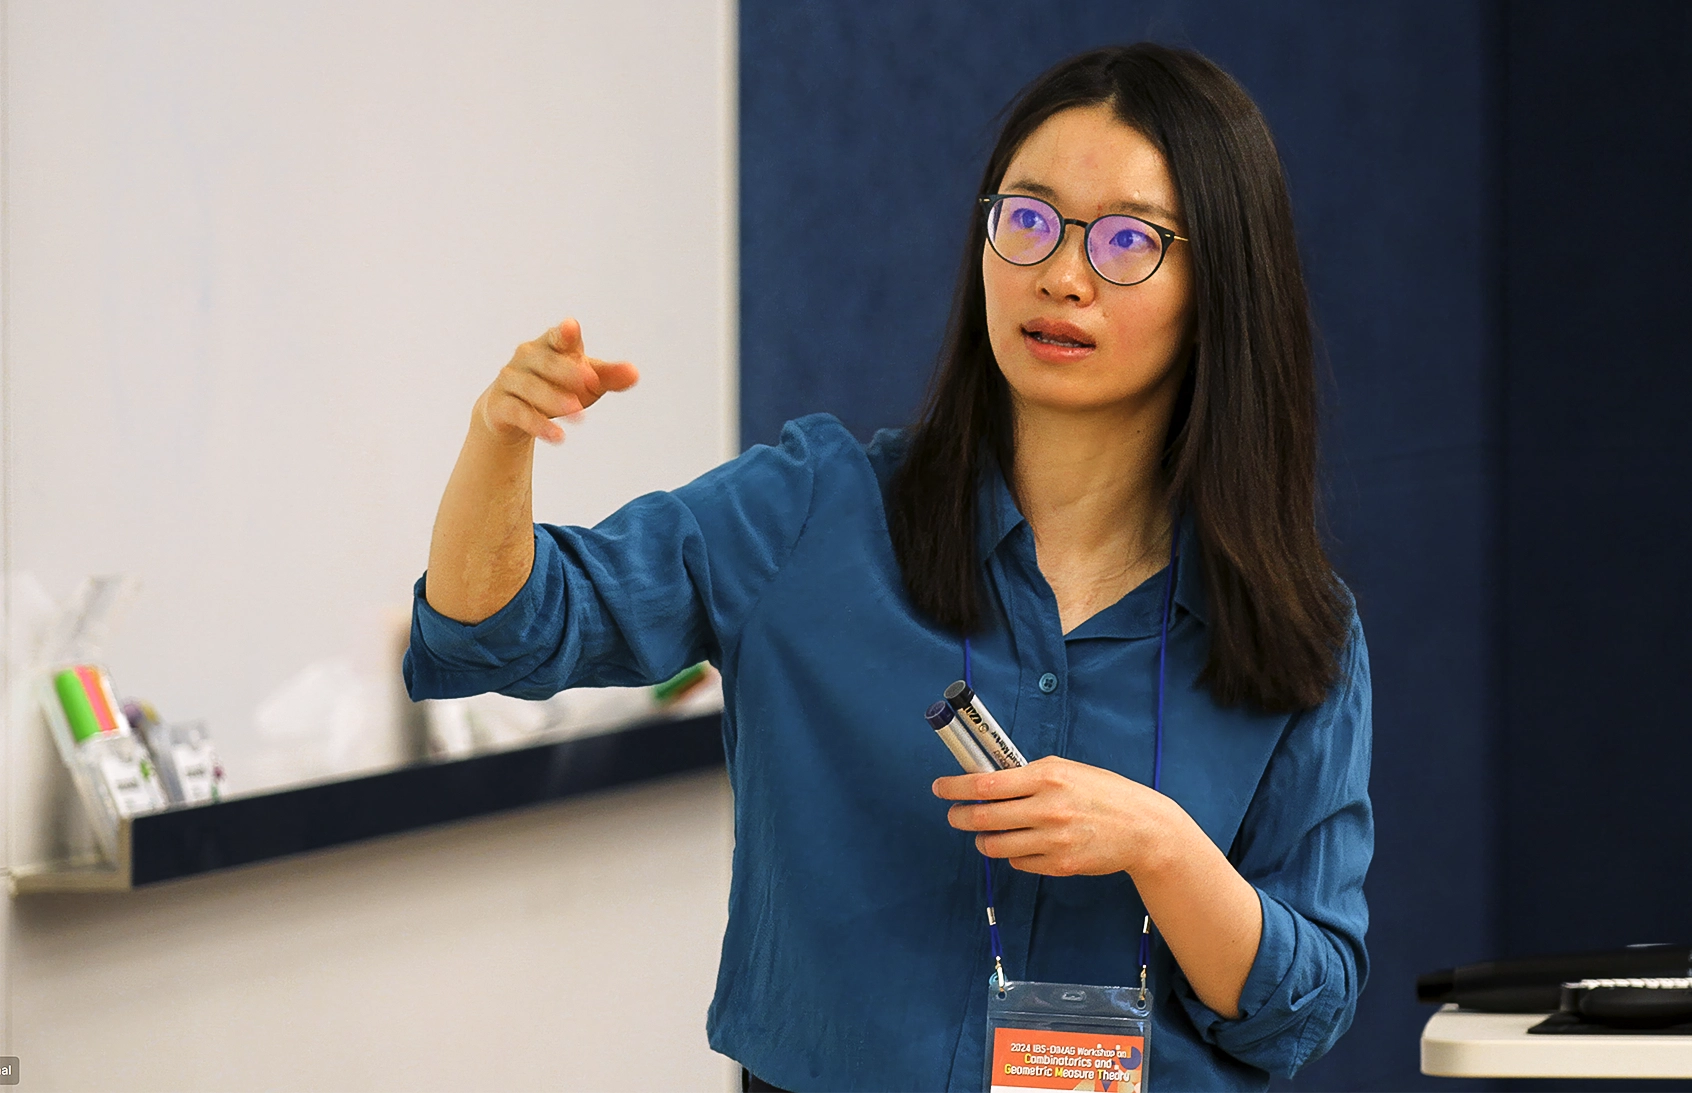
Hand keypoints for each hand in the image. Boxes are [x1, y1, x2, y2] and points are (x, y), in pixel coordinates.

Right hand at [474, 318, 639, 445]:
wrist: (509, 413)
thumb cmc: (556, 386)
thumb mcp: (586, 382)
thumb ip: (609, 376)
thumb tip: (635, 374)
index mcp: (549, 346)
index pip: (556, 336)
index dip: (564, 334)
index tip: (570, 329)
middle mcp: (526, 358)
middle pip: (546, 362)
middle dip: (567, 372)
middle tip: (592, 382)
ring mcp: (510, 380)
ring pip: (531, 388)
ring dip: (555, 399)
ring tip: (580, 415)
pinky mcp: (499, 405)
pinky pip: (519, 413)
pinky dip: (539, 425)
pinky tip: (559, 437)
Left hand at [933, 756, 1179, 876]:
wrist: (1142, 828)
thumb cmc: (1102, 792)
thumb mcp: (1066, 769)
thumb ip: (1028, 774)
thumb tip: (987, 780)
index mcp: (1047, 777)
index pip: (986, 784)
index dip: (955, 787)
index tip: (940, 788)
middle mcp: (1047, 809)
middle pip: (982, 818)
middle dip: (960, 817)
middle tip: (955, 814)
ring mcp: (1053, 840)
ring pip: (994, 845)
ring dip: (981, 839)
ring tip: (983, 832)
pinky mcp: (1059, 865)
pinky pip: (1017, 861)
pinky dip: (1011, 853)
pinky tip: (1019, 843)